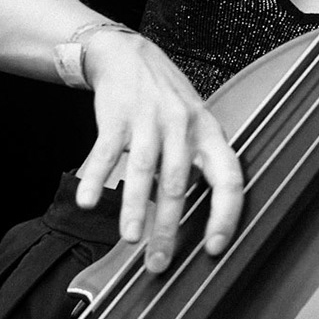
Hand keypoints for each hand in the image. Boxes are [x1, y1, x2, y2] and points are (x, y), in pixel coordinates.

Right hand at [72, 30, 242, 272]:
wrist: (129, 54)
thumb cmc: (166, 101)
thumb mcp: (194, 126)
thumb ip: (197, 166)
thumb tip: (196, 222)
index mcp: (209, 134)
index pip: (228, 178)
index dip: (225, 215)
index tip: (214, 248)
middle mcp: (183, 126)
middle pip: (178, 183)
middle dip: (169, 227)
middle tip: (159, 263)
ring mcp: (150, 119)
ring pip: (144, 169)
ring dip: (135, 207)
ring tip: (130, 240)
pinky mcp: (118, 115)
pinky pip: (106, 151)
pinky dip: (96, 177)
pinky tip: (89, 202)